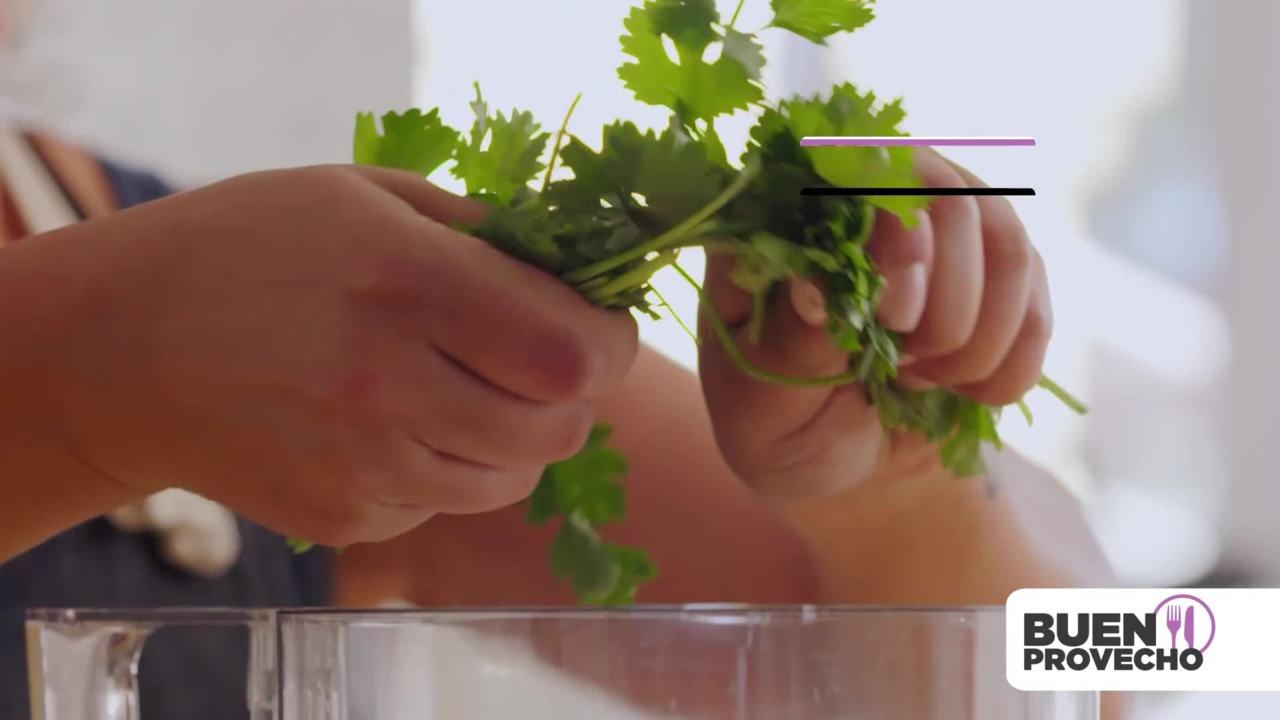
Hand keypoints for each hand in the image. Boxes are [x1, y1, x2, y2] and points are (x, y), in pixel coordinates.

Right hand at [2, 166, 635, 546]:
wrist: (122, 347)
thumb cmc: (249, 249)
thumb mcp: (364, 194)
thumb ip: (479, 230)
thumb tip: (576, 268)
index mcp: (408, 283)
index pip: (574, 351)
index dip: (611, 342)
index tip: (601, 325)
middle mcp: (391, 382)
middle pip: (560, 426)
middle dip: (574, 393)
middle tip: (541, 361)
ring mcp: (364, 464)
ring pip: (514, 479)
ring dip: (518, 437)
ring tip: (467, 389)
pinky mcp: (341, 518)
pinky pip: (444, 506)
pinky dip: (449, 469)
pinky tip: (396, 423)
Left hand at [698, 149, 1050, 498]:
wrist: (840, 461)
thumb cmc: (780, 421)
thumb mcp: (760, 400)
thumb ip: (786, 342)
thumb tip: (815, 288)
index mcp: (793, 211)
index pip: (859, 164)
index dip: (894, 230)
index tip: (893, 316)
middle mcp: (878, 194)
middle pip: (952, 199)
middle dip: (940, 305)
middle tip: (902, 366)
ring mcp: (949, 225)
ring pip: (1008, 247)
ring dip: (974, 339)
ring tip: (917, 380)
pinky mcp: (1000, 276)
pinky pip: (1037, 307)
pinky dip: (1005, 368)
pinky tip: (959, 391)